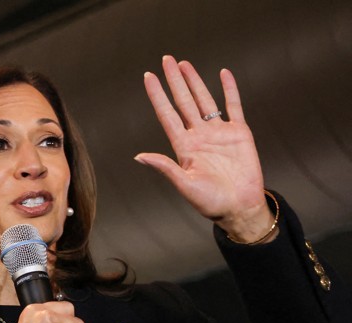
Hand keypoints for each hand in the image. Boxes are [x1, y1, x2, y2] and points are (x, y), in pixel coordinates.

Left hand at [135, 55, 273, 241]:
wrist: (239, 207)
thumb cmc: (210, 202)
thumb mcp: (184, 185)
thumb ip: (164, 167)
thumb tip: (138, 156)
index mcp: (183, 147)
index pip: (167, 115)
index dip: (158, 96)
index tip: (148, 77)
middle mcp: (199, 136)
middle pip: (184, 102)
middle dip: (175, 81)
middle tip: (167, 59)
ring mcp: (218, 133)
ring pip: (205, 100)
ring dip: (195, 82)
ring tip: (185, 64)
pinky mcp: (239, 133)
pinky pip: (234, 106)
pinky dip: (229, 90)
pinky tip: (223, 74)